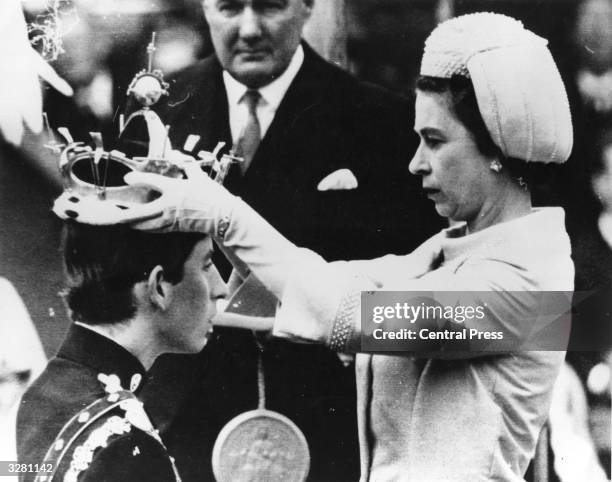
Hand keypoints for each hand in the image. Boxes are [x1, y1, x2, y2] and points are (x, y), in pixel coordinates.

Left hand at [123, 162, 237, 234]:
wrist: (224, 217)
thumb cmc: (213, 196)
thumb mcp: (200, 177)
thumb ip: (187, 166)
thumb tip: (179, 156)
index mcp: (175, 189)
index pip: (151, 182)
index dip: (137, 179)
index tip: (127, 178)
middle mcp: (169, 205)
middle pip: (140, 213)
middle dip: (124, 214)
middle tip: (111, 214)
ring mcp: (171, 219)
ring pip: (146, 225)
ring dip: (133, 224)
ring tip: (121, 222)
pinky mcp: (176, 228)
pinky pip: (156, 229)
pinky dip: (146, 229)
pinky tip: (140, 228)